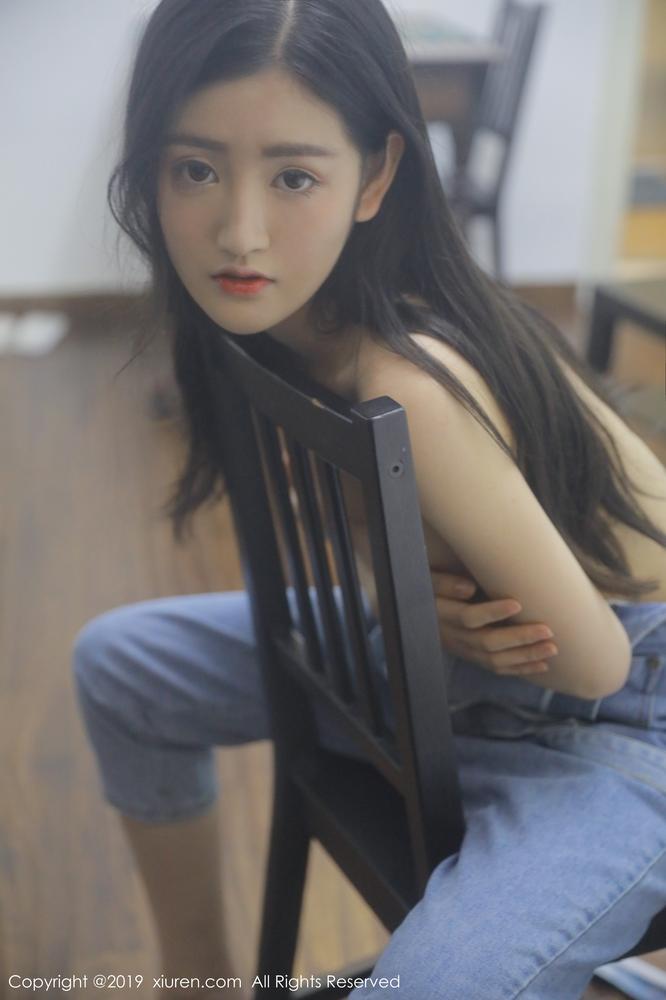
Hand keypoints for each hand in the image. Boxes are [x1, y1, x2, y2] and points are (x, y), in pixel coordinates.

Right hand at [430, 570, 557, 675]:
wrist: (414, 612)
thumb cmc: (428, 587)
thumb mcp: (428, 579)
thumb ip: (445, 583)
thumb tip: (468, 588)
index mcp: (442, 614)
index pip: (468, 617)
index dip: (492, 613)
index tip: (518, 604)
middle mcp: (453, 636)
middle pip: (487, 643)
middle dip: (519, 638)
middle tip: (547, 630)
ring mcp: (463, 650)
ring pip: (494, 660)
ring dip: (525, 657)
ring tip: (551, 649)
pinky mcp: (471, 657)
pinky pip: (496, 668)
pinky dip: (520, 669)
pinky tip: (542, 665)